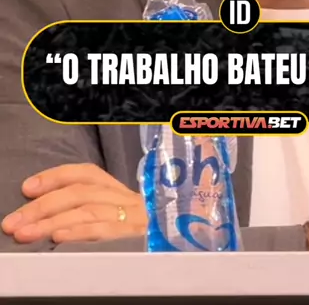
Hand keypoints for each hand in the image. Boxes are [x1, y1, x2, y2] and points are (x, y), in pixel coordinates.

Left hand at [1, 163, 146, 243]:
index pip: (85, 174)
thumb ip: (87, 210)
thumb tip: (43, 212)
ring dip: (52, 222)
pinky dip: (78, 233)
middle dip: (43, 206)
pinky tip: (58, 239)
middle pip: (80, 193)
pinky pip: (104, 232)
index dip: (55, 177)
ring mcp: (134, 219)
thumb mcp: (115, 218)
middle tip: (13, 222)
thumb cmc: (137, 238)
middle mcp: (126, 199)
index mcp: (118, 190)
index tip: (27, 188)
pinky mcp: (137, 240)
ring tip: (27, 233)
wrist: (176, 251)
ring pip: (87, 211)